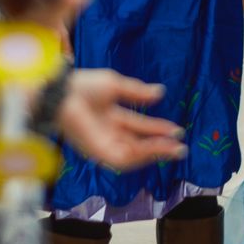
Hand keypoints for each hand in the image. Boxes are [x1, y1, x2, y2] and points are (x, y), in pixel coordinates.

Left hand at [57, 70, 188, 171]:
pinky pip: (125, 158)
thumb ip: (137, 92)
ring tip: (173, 148)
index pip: (139, 126)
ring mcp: (104, 144)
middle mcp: (109, 133)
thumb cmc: (83, 86)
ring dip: (155, 152)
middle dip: (161, 146)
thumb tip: (160, 92)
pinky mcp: (99, 153)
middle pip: (139, 144)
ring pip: (135, 154)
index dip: (158, 129)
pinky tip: (156, 149)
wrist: (62, 94)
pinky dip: (142, 155)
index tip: (176, 130)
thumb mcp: (115, 85)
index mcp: (111, 117)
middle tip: (181, 147)